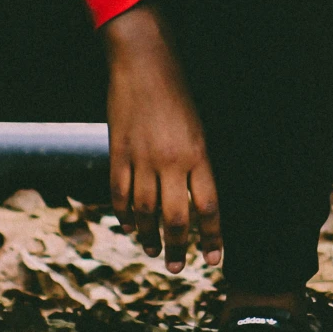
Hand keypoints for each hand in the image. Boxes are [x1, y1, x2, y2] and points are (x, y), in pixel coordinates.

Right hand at [101, 0, 220, 268]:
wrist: (143, 63)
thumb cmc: (178, 93)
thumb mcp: (199, 128)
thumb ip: (198, 165)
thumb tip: (200, 201)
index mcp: (198, 155)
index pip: (209, 208)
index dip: (212, 238)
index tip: (215, 259)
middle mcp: (171, 162)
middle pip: (176, 218)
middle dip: (179, 247)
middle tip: (179, 267)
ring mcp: (141, 160)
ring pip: (144, 212)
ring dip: (149, 237)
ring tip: (154, 251)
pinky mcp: (117, 154)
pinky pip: (119, 195)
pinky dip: (124, 216)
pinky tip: (129, 228)